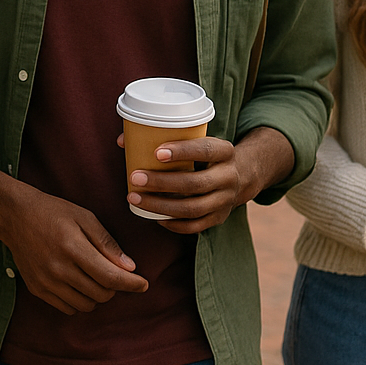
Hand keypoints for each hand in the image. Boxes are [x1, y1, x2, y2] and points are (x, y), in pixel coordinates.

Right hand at [0, 150, 145, 314]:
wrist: (15, 216)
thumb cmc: (53, 212)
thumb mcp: (85, 217)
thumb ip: (107, 243)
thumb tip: (129, 267)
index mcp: (73, 248)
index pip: (110, 277)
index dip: (132, 284)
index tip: (144, 284)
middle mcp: (59, 269)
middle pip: (101, 294)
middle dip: (114, 286)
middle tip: (112, 271)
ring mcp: (46, 282)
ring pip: (86, 305)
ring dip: (97, 295)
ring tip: (94, 277)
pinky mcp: (37, 289)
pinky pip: (68, 308)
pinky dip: (79, 300)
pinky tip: (78, 283)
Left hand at [122, 127, 293, 232]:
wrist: (242, 175)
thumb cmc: (206, 154)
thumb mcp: (198, 140)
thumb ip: (164, 137)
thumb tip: (123, 140)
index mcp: (225, 151)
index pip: (205, 150)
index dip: (182, 151)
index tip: (156, 152)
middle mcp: (229, 177)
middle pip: (195, 183)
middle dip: (162, 182)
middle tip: (135, 177)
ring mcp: (226, 200)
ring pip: (192, 208)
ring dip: (161, 205)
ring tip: (134, 197)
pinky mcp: (219, 218)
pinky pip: (194, 226)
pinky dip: (172, 223)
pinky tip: (153, 217)